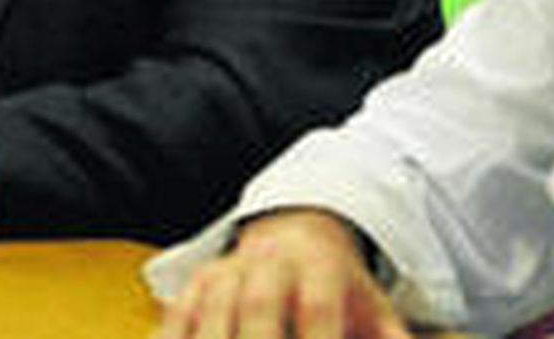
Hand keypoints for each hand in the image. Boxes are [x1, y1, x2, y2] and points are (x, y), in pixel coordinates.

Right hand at [158, 208, 410, 338]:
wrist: (295, 235)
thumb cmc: (341, 290)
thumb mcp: (376, 309)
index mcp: (320, 268)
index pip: (319, 311)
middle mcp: (268, 264)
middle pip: (259, 311)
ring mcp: (226, 272)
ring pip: (212, 314)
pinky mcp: (195, 286)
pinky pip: (177, 318)